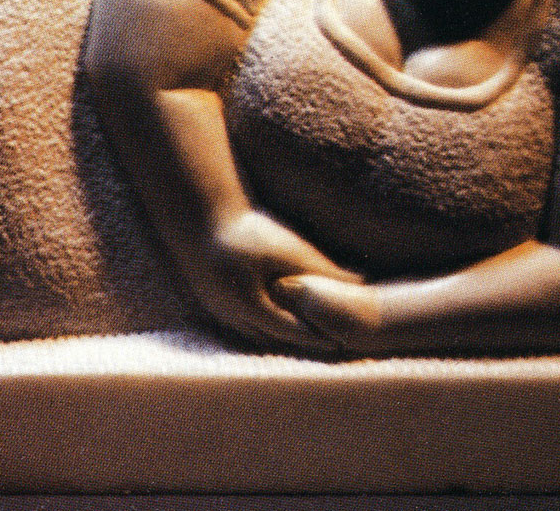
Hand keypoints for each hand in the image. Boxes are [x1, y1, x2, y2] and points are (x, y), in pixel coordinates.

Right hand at [199, 211, 362, 353]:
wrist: (197, 213)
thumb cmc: (245, 229)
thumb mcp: (288, 249)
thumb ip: (323, 269)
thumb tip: (362, 280)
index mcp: (250, 306)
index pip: (291, 332)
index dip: (316, 338)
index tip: (339, 343)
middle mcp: (230, 314)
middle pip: (271, 339)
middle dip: (298, 343)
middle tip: (325, 345)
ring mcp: (215, 308)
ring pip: (251, 333)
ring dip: (275, 336)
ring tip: (301, 335)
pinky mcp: (208, 296)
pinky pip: (237, 321)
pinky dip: (258, 324)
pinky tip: (270, 317)